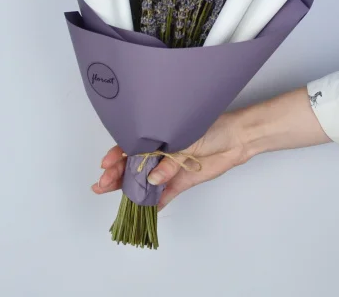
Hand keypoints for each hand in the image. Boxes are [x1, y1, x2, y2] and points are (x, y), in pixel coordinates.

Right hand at [92, 111, 246, 209]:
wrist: (236, 139)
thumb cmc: (212, 128)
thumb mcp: (187, 140)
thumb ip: (169, 161)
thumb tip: (151, 179)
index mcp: (158, 136)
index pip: (132, 146)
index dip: (117, 155)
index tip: (106, 164)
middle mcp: (161, 152)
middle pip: (134, 166)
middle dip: (117, 175)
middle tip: (102, 185)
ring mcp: (170, 168)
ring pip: (146, 181)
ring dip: (132, 190)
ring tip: (118, 199)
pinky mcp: (182, 181)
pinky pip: (165, 194)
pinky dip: (155, 202)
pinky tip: (144, 209)